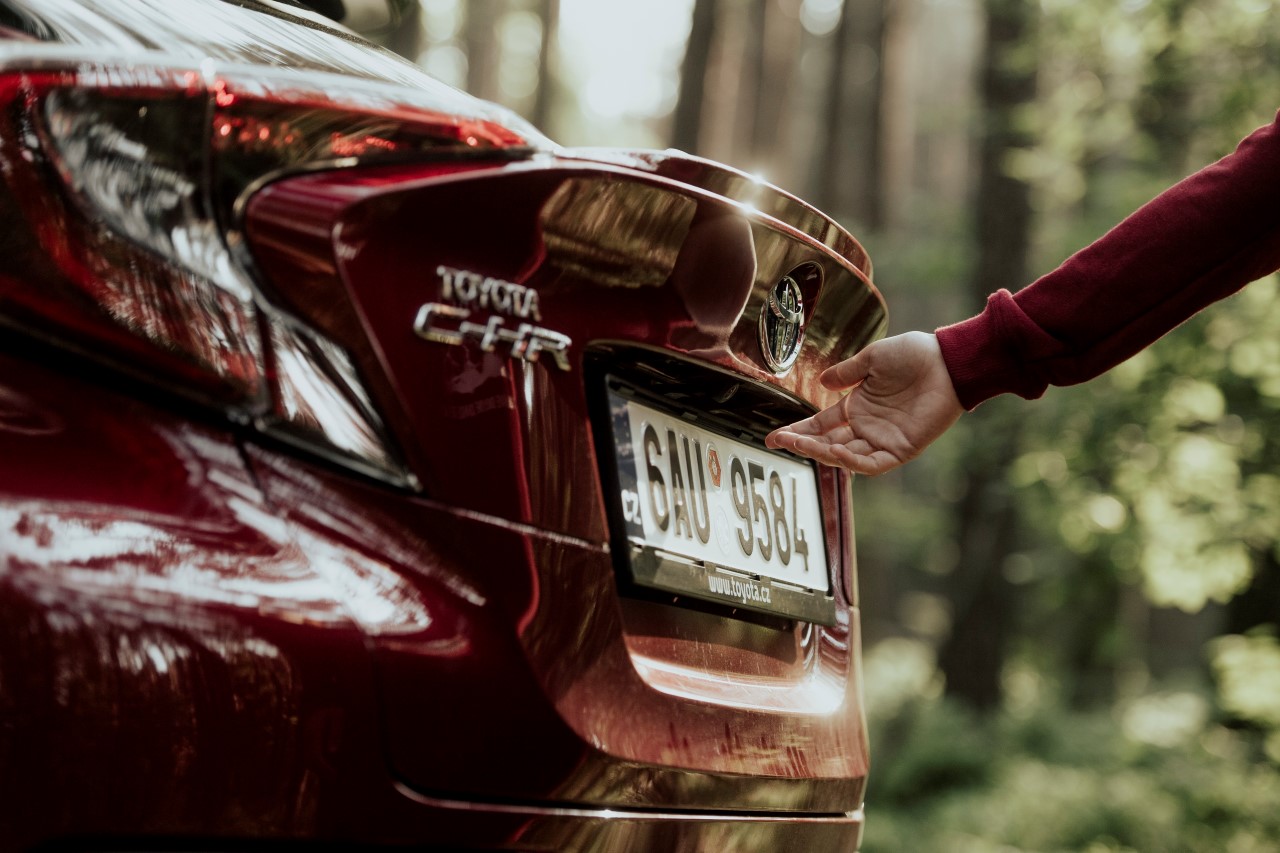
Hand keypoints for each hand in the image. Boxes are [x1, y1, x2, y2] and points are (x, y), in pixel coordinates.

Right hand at [765, 331, 963, 475]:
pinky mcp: (901, 449)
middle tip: (780, 442)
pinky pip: (871, 463)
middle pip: (827, 443)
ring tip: (802, 444)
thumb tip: (822, 382)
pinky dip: (853, 461)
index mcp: (857, 407)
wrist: (947, 361)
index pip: (821, 425)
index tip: (774, 436)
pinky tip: (836, 451)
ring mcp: (882, 440)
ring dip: (823, 453)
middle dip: (802, 444)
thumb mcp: (873, 359)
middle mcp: (866, 427)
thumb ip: (847, 373)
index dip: (798, 431)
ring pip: (845, 456)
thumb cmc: (914, 355)